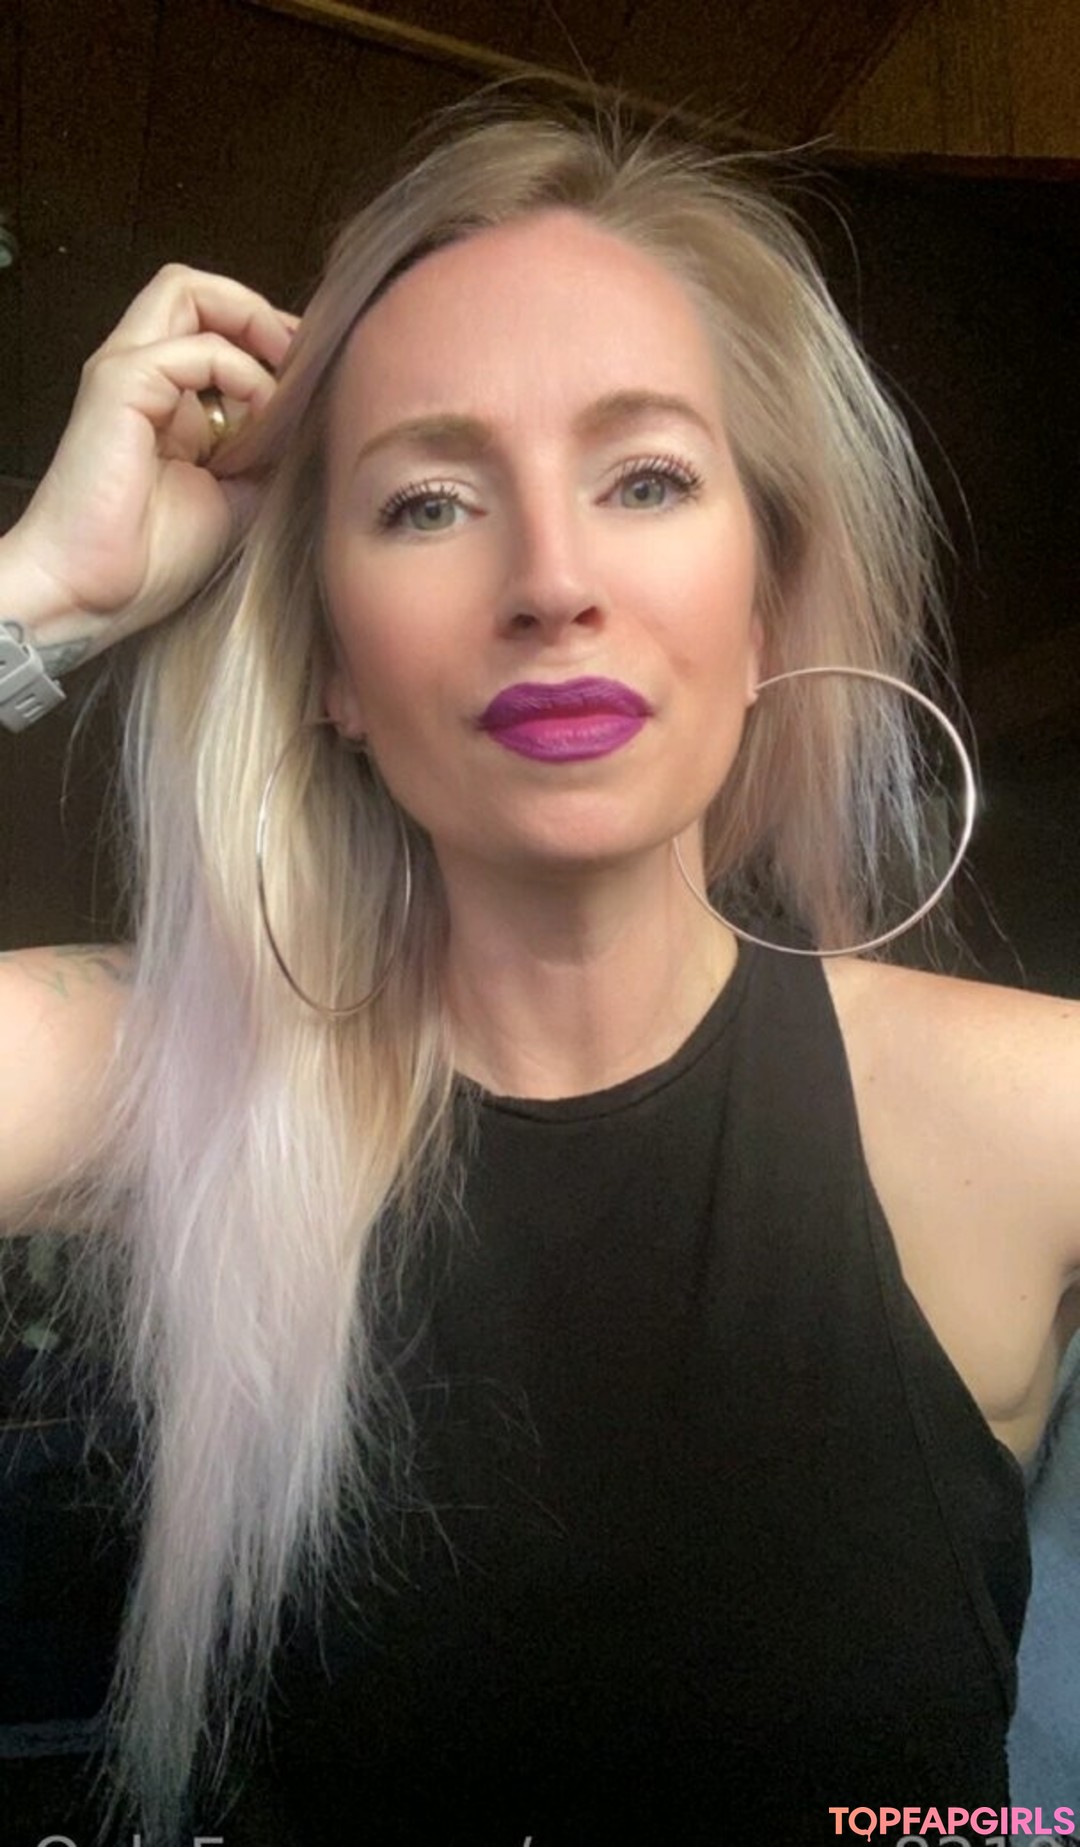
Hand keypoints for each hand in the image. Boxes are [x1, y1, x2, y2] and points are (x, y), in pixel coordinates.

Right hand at [8, 265, 296, 658]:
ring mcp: (127, 371)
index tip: (316, 376)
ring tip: (289, 383)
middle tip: (305, 360)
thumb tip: (315, 416)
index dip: (271, 338)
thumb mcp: (240, 496)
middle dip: (262, 312)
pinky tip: (260, 422)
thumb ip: (271, 449)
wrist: (91, 594)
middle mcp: (143, 372)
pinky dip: (242, 374)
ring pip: (188, 290)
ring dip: (254, 326)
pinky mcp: (120, 383)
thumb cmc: (153, 559)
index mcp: (168, 398)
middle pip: (199, 290)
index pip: (218, 326)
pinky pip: (194, 348)